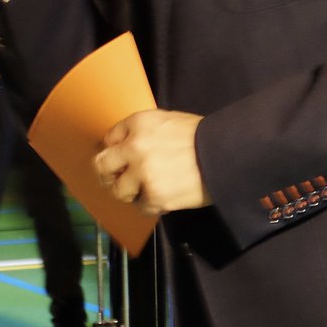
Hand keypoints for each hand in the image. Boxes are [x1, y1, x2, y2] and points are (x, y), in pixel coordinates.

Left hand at [95, 109, 210, 216]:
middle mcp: (134, 147)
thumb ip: (139, 130)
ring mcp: (143, 174)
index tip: (117, 161)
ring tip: (144, 189)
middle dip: (109, 174)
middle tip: (117, 180)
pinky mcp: (155, 196)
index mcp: (137, 124)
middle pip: (102, 166)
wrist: (224, 154)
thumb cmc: (199, 136)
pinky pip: (141, 206)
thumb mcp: (165, 120)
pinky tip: (162, 196)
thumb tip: (120, 145)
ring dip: (130, 192)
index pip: (108, 140)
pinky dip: (150, 204)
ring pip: (119, 191)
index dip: (113, 152)